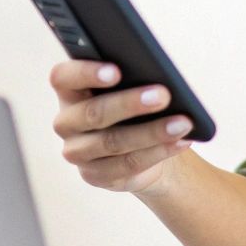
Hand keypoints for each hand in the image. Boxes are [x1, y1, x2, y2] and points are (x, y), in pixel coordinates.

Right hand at [49, 60, 193, 193]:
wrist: (142, 146)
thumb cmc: (136, 106)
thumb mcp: (131, 88)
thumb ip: (133, 78)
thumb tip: (158, 80)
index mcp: (69, 91)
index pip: (63, 77)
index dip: (86, 72)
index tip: (116, 70)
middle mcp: (67, 122)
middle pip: (92, 112)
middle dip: (130, 103)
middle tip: (163, 95)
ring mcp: (77, 152)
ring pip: (112, 142)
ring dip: (152, 133)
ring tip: (183, 123)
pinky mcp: (94, 175)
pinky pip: (127, 165)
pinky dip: (158, 152)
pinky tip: (181, 141)